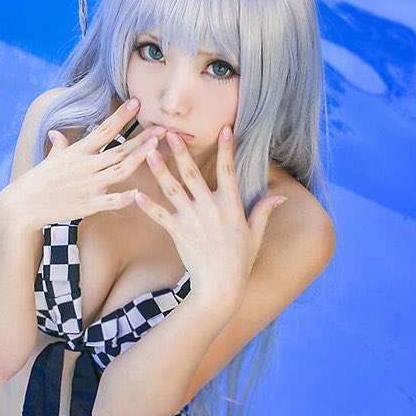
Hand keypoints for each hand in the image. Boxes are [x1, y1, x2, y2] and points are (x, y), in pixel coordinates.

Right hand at [0, 98, 166, 229]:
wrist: (21, 206)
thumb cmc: (37, 182)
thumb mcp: (49, 159)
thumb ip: (58, 146)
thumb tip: (56, 133)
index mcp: (77, 152)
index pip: (103, 130)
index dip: (121, 116)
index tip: (137, 102)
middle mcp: (84, 166)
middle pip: (119, 149)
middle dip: (142, 138)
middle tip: (163, 128)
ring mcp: (86, 186)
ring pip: (119, 171)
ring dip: (138, 159)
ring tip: (156, 148)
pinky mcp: (86, 206)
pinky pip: (108, 202)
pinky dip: (123, 198)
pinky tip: (138, 194)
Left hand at [134, 124, 287, 311]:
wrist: (221, 287)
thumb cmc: (239, 262)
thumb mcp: (255, 235)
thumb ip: (263, 212)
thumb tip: (280, 196)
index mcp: (231, 205)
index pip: (229, 170)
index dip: (227, 149)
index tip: (224, 129)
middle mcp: (210, 208)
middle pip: (193, 174)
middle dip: (181, 151)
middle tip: (170, 132)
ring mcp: (192, 220)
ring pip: (173, 189)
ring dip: (160, 170)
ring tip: (148, 153)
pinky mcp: (178, 232)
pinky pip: (159, 215)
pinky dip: (147, 205)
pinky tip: (135, 193)